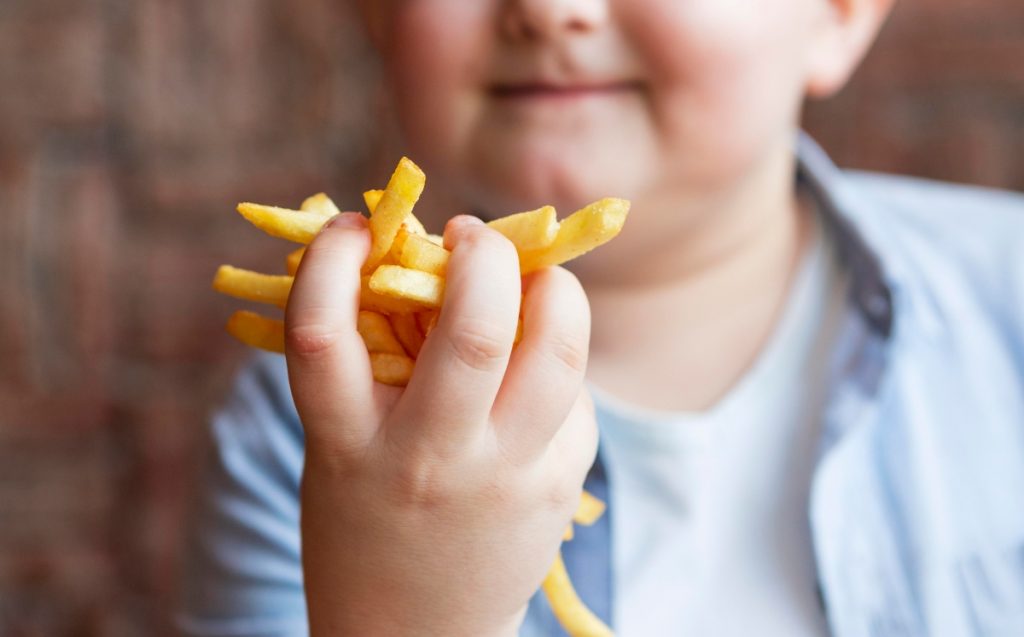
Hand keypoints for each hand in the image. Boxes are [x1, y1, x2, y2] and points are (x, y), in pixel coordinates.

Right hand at [286, 212, 597, 636]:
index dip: (330, 258)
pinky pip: (575, 396)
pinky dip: (559, 357)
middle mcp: (428, 460)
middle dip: (483, 255)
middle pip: (475, 331)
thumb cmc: (367, 517)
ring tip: (530, 278)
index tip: (354, 224)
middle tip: (470, 236)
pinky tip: (537, 363)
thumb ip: (372, 362)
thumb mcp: (341, 446)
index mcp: (346, 445)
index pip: (321, 332)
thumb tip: (425, 256)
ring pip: (559, 354)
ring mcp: (504, 479)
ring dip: (554, 289)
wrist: (413, 636)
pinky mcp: (557, 488)